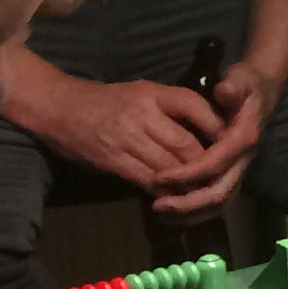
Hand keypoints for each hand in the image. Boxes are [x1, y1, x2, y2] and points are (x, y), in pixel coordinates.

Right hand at [23, 73, 222, 192]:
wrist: (58, 108)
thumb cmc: (105, 100)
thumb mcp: (142, 92)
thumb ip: (172, 107)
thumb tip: (209, 126)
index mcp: (153, 94)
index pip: (195, 107)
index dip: (216, 127)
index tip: (230, 142)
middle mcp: (142, 115)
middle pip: (186, 145)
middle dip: (207, 162)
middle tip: (222, 174)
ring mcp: (127, 139)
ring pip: (170, 166)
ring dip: (189, 182)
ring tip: (205, 191)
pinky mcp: (113, 161)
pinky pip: (147, 179)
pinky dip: (165, 190)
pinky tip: (176, 196)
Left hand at [147, 57, 275, 217]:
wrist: (261, 92)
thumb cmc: (246, 84)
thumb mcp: (241, 78)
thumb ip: (233, 85)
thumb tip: (224, 91)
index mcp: (243, 139)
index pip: (215, 164)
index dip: (188, 173)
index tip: (160, 176)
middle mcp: (243, 160)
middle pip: (219, 192)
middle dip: (189, 202)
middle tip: (157, 206)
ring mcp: (239, 169)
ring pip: (219, 202)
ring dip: (190, 212)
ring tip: (160, 212)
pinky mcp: (231, 174)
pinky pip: (215, 202)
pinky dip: (195, 212)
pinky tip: (171, 213)